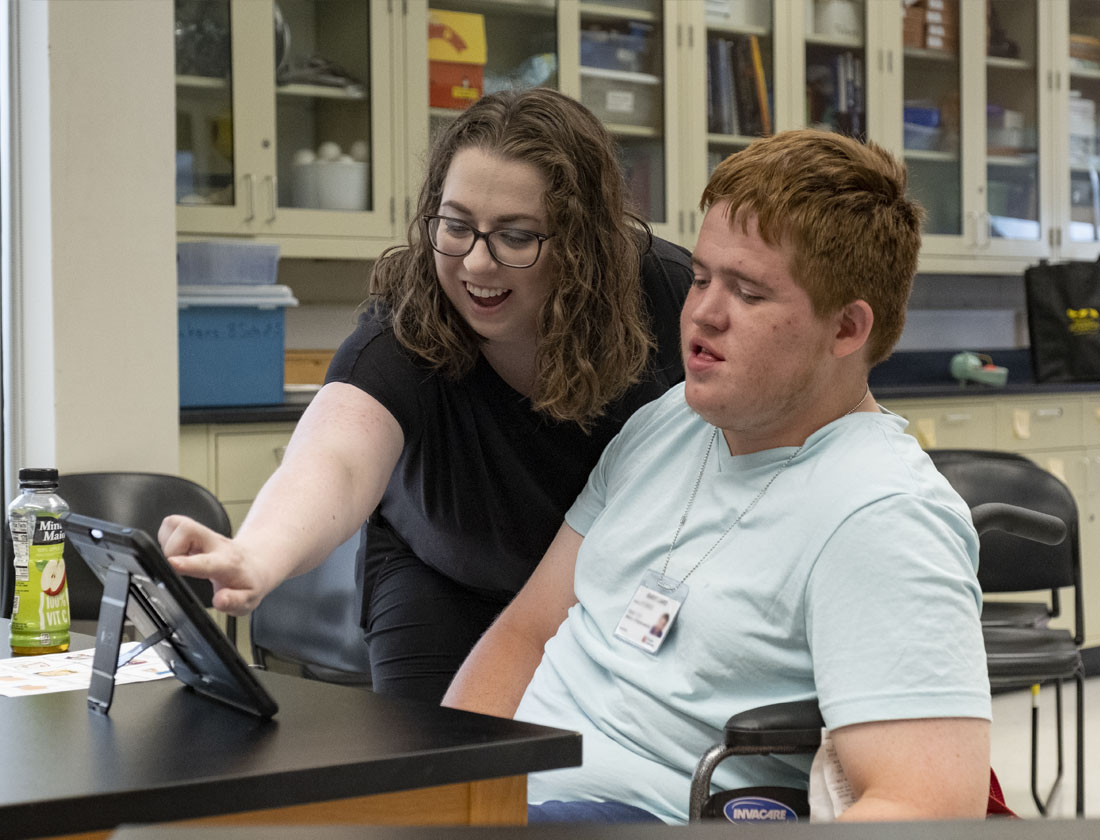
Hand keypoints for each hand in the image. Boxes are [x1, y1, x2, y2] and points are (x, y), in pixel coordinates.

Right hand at [158, 514, 272, 615]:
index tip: (172, 565)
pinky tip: (176, 552)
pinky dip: (165, 538)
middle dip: (169, 547)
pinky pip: (172, 524)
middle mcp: (215, 544)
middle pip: (187, 529)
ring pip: (176, 524)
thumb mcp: (248, 600)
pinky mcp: (194, 529)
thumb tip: (219, 601)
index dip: (186, 563)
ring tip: (175, 561)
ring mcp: (204, 534)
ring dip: (166, 543)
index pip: (205, 561)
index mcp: (227, 563)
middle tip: (171, 567)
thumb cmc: (248, 581)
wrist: (255, 564)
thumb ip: (234, 601)